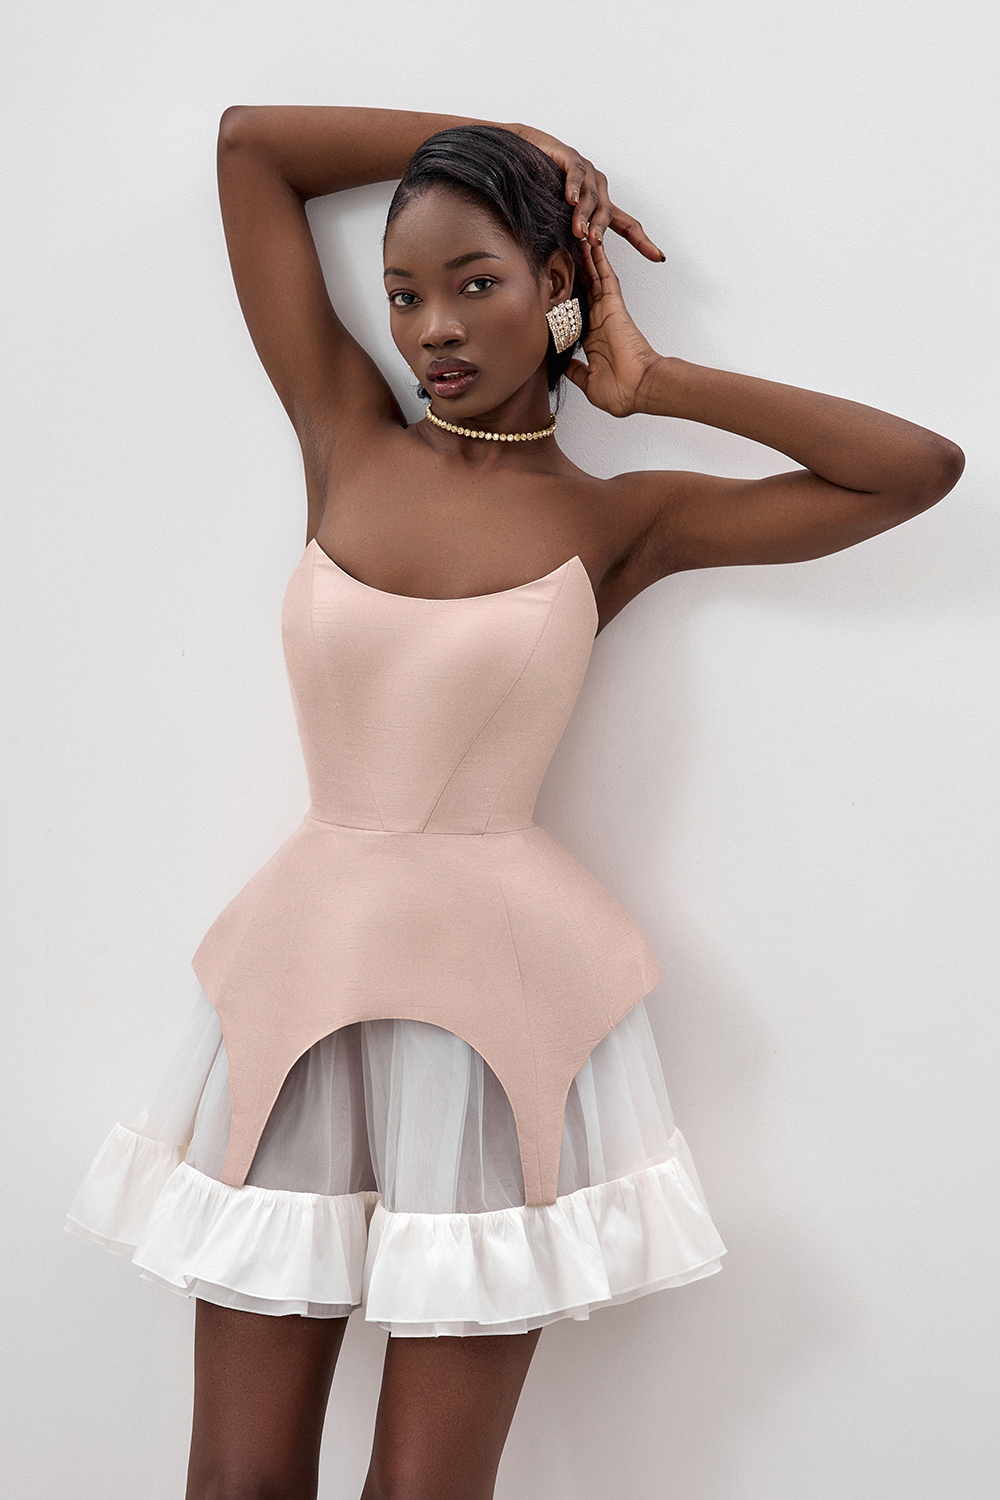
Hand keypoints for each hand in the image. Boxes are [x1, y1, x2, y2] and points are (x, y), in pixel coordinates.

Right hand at [507, 124, 665, 261]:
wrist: (520, 155)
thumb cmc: (538, 190)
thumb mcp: (557, 220)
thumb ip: (570, 238)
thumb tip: (574, 270)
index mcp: (599, 205)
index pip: (626, 226)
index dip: (642, 241)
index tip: (658, 257)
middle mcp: (597, 188)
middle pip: (607, 213)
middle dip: (600, 230)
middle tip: (595, 245)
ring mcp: (586, 172)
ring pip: (591, 197)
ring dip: (585, 216)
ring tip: (578, 231)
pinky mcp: (571, 157)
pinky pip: (576, 172)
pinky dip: (574, 186)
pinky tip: (570, 199)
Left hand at [563, 238, 659, 416]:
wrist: (640, 390)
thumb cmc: (621, 392)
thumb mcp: (588, 383)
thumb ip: (575, 372)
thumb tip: (563, 366)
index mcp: (591, 339)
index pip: (574, 311)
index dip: (564, 296)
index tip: (551, 284)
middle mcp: (598, 321)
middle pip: (583, 287)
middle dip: (574, 268)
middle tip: (562, 248)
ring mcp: (606, 311)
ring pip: (593, 276)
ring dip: (585, 256)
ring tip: (576, 233)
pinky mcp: (614, 305)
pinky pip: (605, 276)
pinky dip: (599, 259)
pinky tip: (592, 241)